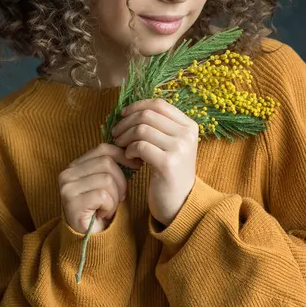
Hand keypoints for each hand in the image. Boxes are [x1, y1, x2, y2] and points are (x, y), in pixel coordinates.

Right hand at [59, 143, 142, 234]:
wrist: (90, 239)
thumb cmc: (101, 208)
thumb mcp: (107, 182)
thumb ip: (112, 165)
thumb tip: (132, 149)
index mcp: (75, 165)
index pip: (103, 149)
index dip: (123, 155)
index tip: (137, 165)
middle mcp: (67, 174)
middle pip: (107, 162)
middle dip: (121, 181)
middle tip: (118, 198)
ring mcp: (67, 188)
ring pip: (107, 179)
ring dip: (115, 197)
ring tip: (107, 207)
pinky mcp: (72, 203)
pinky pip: (104, 196)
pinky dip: (110, 206)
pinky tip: (102, 214)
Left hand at [111, 98, 198, 226]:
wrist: (180, 202)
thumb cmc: (169, 171)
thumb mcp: (170, 144)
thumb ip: (158, 126)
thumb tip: (130, 110)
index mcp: (189, 125)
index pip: (159, 104)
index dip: (137, 106)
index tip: (123, 115)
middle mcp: (187, 134)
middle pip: (148, 115)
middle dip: (126, 122)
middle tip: (116, 133)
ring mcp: (180, 148)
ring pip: (142, 129)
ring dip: (125, 136)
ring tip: (121, 146)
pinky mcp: (168, 163)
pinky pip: (140, 146)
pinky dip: (129, 150)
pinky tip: (129, 158)